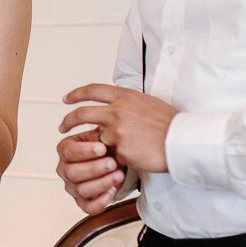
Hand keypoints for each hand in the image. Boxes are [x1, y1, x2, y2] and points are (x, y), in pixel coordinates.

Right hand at [57, 128, 123, 214]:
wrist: (121, 159)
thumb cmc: (110, 146)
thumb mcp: (104, 133)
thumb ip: (100, 128)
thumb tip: (104, 124)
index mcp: (66, 150)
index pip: (67, 151)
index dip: (84, 151)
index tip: (102, 147)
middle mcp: (65, 169)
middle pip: (72, 172)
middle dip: (94, 168)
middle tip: (113, 162)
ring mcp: (73, 186)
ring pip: (80, 190)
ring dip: (101, 182)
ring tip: (118, 175)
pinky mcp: (83, 202)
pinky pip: (87, 207)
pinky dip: (101, 200)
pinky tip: (112, 191)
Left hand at [60, 84, 176, 184]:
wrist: (182, 142)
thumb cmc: (170, 123)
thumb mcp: (147, 102)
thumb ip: (128, 100)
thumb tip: (115, 93)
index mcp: (124, 96)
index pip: (92, 90)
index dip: (76, 94)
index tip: (66, 99)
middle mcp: (117, 111)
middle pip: (82, 114)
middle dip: (68, 121)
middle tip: (62, 127)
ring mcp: (117, 132)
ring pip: (100, 139)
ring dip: (108, 145)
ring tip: (130, 146)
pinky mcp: (120, 150)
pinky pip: (113, 154)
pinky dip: (120, 156)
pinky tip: (137, 154)